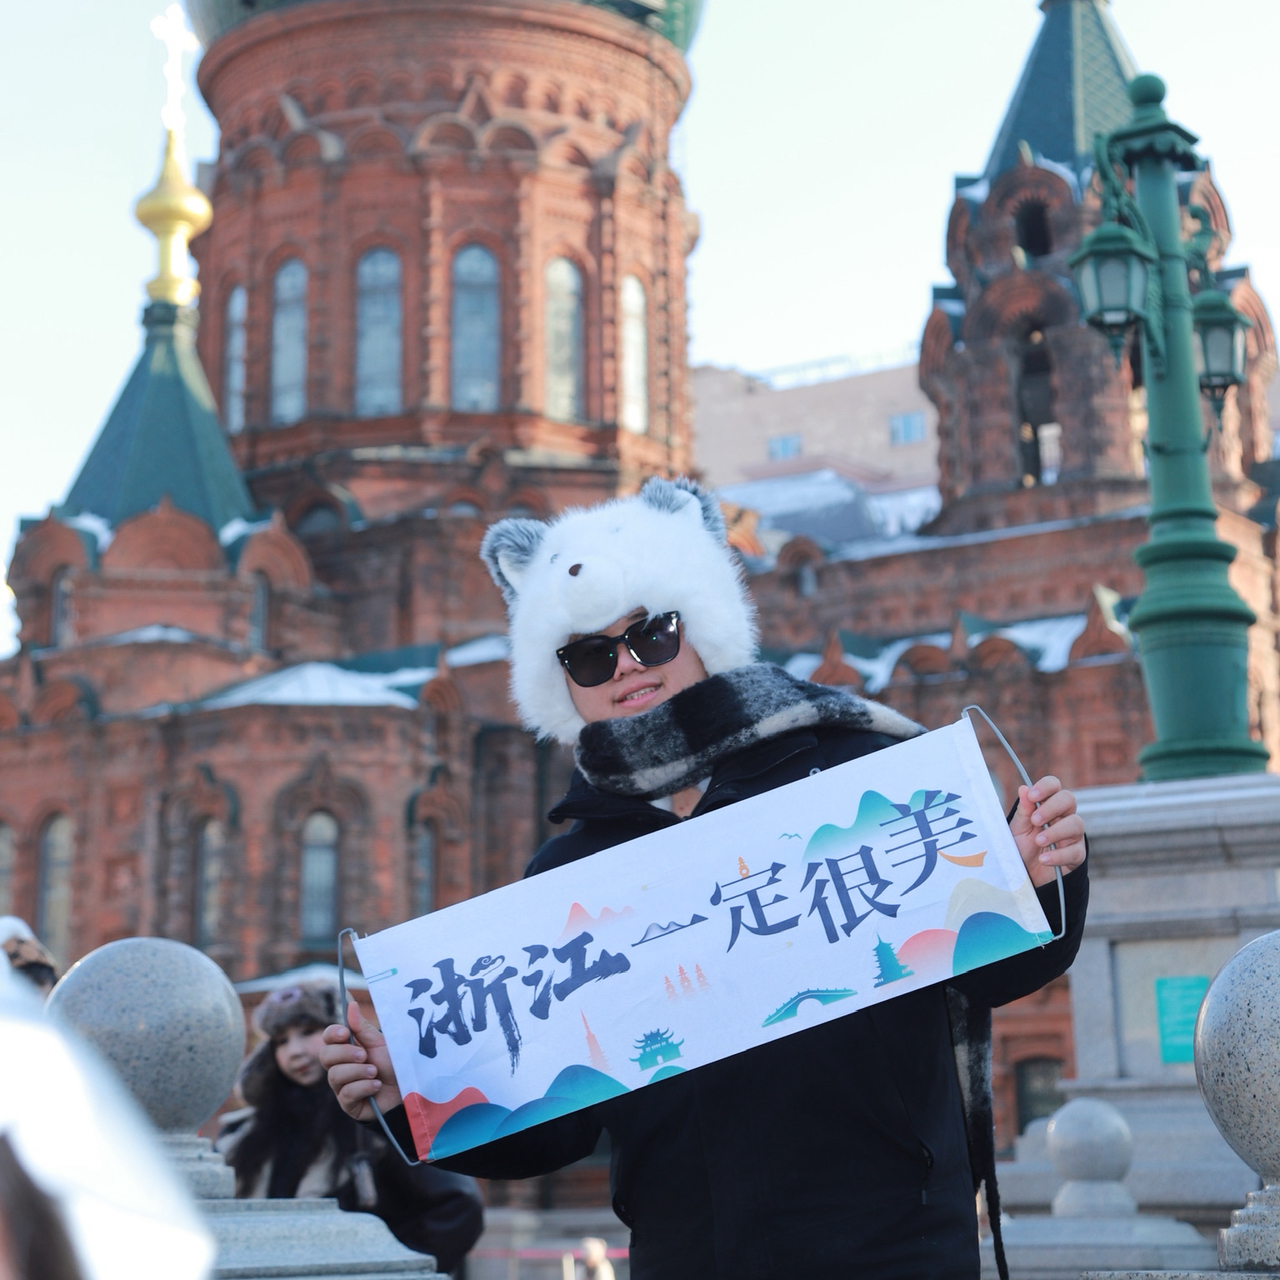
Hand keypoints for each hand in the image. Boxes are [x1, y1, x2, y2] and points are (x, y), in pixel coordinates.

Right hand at [320, 1002, 402, 1121]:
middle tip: (365, 1055)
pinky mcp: (348, 1104)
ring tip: (375, 1072)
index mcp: (347, 1047)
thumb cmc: (394, 1063)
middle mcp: (340, 1066)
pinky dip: (363, 1087)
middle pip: (325, 1056)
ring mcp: (342, 1086)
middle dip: (346, 1054)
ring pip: (335, 1076)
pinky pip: (346, 1094)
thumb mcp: (380, 1043)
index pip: (328, 1038)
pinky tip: (376, 1085)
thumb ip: (363, 1028)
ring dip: (358, 1071)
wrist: (408, 1089)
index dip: (332, 1034)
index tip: (345, 1033)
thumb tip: (351, 1005)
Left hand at [1009, 775, 1085, 888]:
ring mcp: (1073, 835)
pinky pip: (1075, 851)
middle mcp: (1063, 816)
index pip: (1054, 785)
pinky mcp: (1077, 855)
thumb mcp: (1018, 828)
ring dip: (1056, 831)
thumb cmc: (1022, 847)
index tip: (1033, 796)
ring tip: (1038, 841)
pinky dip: (1058, 855)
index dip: (1046, 787)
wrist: (1027, 876)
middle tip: (1035, 820)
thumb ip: (1023, 810)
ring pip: (1077, 823)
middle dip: (1052, 807)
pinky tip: (1044, 859)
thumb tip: (1024, 788)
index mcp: (1047, 805)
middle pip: (1069, 799)